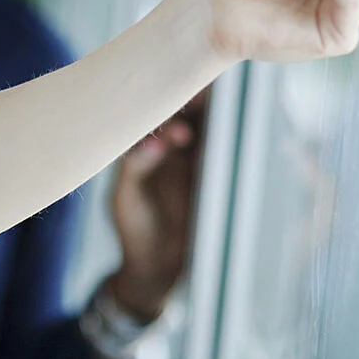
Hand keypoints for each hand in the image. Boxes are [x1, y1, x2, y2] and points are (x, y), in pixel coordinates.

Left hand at [108, 89, 207, 320]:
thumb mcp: (126, 200)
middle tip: (202, 92)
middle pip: (177, 115)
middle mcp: (162, 150)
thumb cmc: (133, 229)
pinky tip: (233, 130)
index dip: (157, 103)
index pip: (147, 117)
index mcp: (137, 150)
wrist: (157, 267)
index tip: (172, 98)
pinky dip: (224, 140)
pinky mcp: (207, 178)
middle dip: (189, 101)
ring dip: (210, 116)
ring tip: (219, 103)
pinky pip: (217, 153)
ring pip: (201, 129)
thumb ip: (135, 169)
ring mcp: (186, 162)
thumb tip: (153, 142)